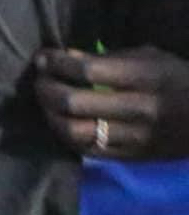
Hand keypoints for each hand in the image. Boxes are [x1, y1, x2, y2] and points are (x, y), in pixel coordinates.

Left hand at [33, 47, 188, 159]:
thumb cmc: (178, 80)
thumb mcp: (152, 59)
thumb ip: (108, 58)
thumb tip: (64, 56)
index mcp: (146, 78)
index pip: (88, 70)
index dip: (57, 63)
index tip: (43, 58)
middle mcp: (139, 110)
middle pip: (73, 102)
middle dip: (45, 89)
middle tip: (39, 79)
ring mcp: (134, 138)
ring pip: (73, 131)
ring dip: (49, 114)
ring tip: (46, 101)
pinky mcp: (130, 158)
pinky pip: (84, 149)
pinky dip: (65, 134)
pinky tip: (61, 120)